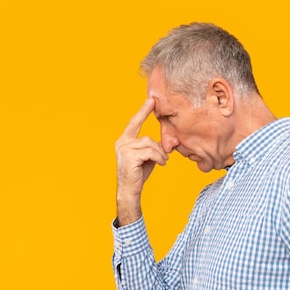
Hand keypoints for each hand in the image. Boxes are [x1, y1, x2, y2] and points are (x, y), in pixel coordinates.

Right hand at [115, 98, 167, 224]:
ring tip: (162, 161)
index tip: (151, 99)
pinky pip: (150, 152)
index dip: (143, 110)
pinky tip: (160, 164)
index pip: (135, 122)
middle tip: (158, 125)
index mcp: (125, 140)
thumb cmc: (139, 173)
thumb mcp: (147, 156)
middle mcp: (122, 142)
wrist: (130, 190)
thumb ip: (153, 146)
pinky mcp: (130, 156)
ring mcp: (124, 149)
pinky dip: (158, 158)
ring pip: (150, 143)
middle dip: (153, 132)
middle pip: (146, 135)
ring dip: (160, 153)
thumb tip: (167, 140)